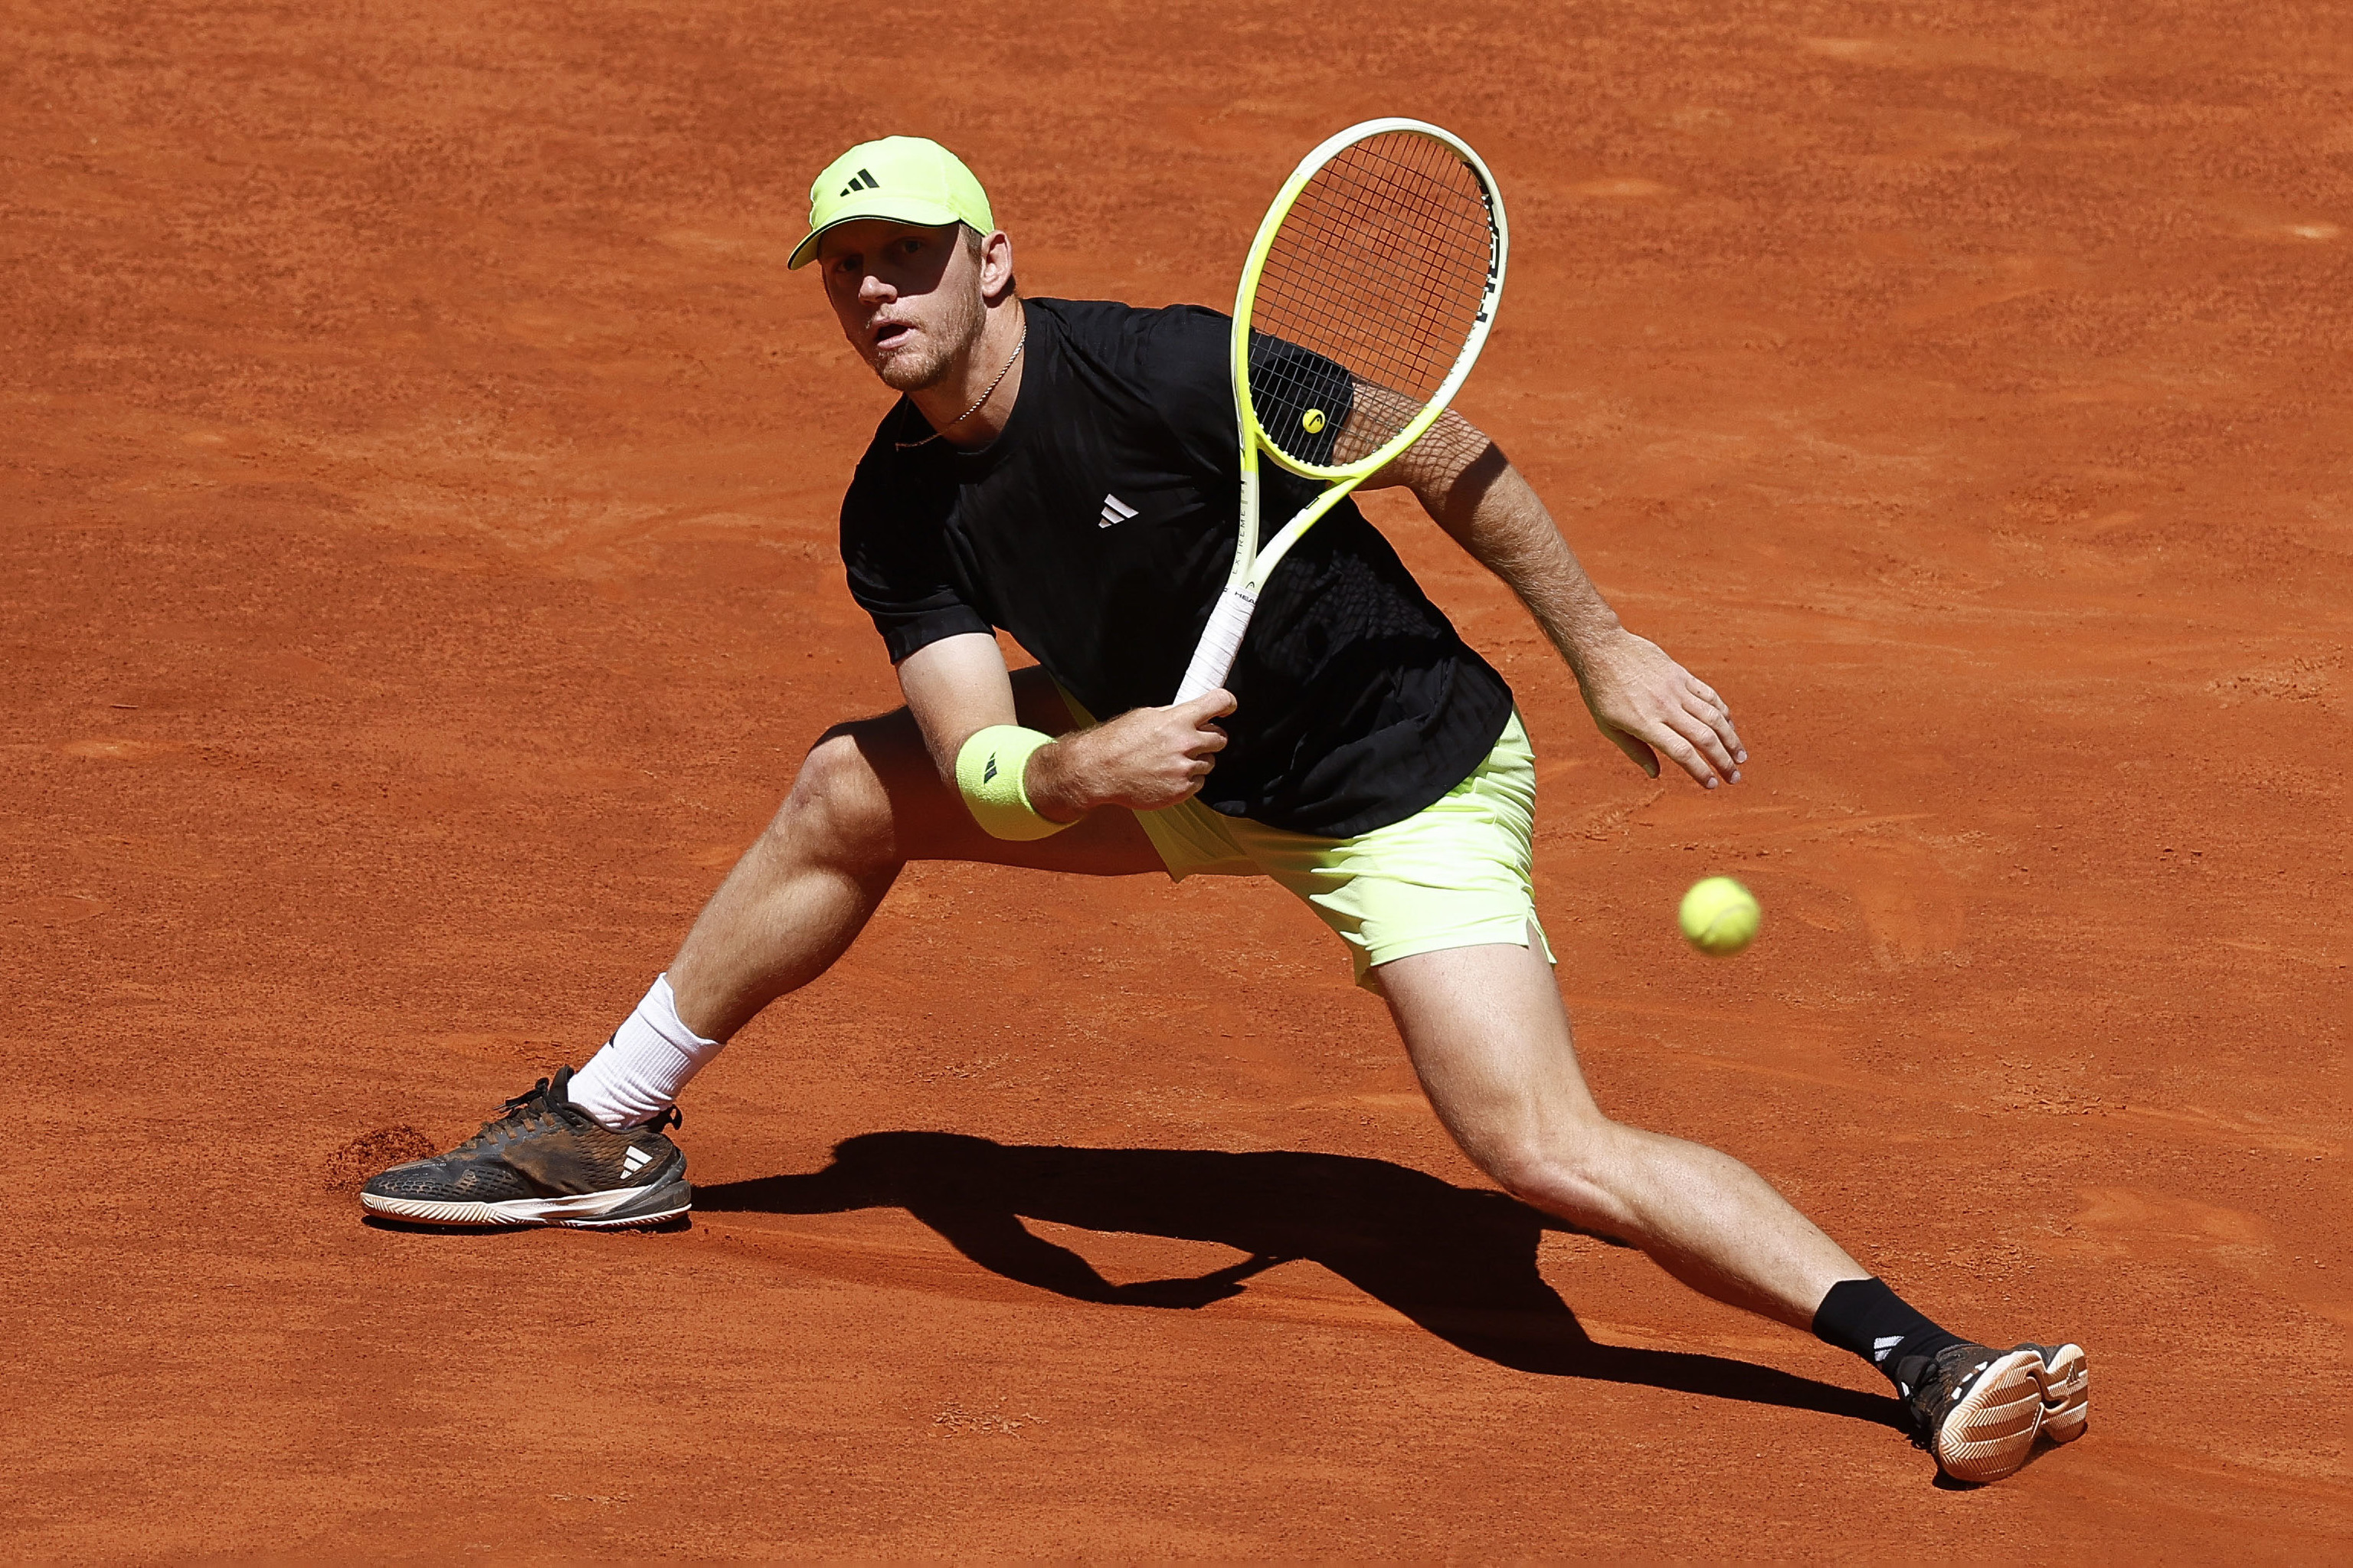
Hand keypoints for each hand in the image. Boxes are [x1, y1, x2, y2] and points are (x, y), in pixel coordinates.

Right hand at [1029, 690, 1234, 816]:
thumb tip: (1191, 712)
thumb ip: (1173, 715)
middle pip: (1220, 738)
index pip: (1218, 702)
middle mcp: (1185, 744)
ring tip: (1171, 760)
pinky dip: (1188, 779)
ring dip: (1197, 760)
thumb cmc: (1117, 742)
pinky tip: (1168, 775)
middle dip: (1209, 737)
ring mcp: (1185, 769)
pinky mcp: (1181, 791)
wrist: (1099, 770)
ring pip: (1210, 762)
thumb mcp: (1144, 716)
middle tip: (1191, 740)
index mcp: (1177, 720)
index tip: (1227, 707)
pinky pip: (1199, 782)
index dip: (1227, 703)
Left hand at [1572, 628, 1745, 787]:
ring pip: (1713, 716)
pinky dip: (1723, 712)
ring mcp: (1676, 688)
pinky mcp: (1681, 674)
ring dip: (1731, 739)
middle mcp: (1665, 706)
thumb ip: (1634, 751)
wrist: (1602, 648)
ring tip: (1741, 756)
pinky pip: (1709, 695)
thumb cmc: (1600, 691)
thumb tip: (1655, 775)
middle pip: (1704, 738)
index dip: (1700, 771)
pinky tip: (1730, 726)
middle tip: (1734, 778)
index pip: (1682, 752)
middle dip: (1723, 761)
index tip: (1712, 785)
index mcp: (1645, 723)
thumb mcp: (1608, 727)